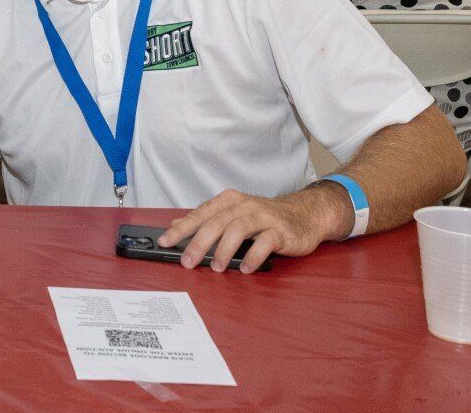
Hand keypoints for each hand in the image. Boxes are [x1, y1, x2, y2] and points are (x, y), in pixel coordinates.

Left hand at [158, 186, 350, 273]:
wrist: (305, 214)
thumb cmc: (265, 217)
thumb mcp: (233, 214)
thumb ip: (206, 220)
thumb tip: (175, 226)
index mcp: (229, 201)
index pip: (200, 214)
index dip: (182, 228)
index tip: (165, 242)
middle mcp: (245, 205)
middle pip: (217, 222)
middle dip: (199, 242)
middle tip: (186, 261)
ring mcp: (264, 217)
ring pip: (238, 229)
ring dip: (224, 249)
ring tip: (215, 267)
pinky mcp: (282, 231)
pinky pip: (265, 242)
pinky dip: (253, 256)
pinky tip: (245, 269)